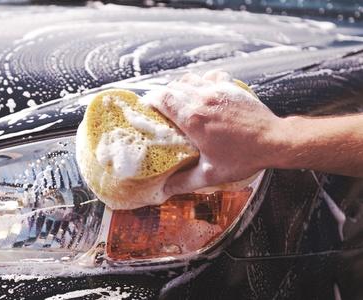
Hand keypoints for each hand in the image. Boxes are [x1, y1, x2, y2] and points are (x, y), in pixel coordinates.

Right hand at [145, 70, 284, 194]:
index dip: (151, 101)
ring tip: (180, 101)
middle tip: (162, 109)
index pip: (162, 98)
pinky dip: (202, 82)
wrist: (274, 141)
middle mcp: (202, 99)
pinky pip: (209, 76)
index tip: (149, 109)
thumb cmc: (243, 157)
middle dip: (163, 96)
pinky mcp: (230, 88)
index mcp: (193, 119)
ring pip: (189, 79)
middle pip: (172, 87)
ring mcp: (217, 91)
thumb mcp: (210, 174)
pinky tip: (203, 93)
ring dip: (180, 87)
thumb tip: (165, 189)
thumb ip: (184, 181)